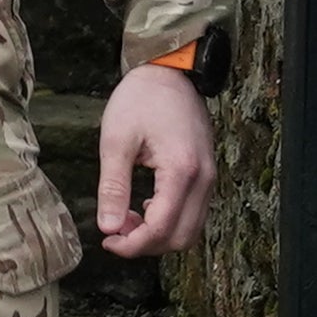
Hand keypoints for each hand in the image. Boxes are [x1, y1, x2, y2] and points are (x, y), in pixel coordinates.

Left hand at [95, 57, 216, 259]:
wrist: (169, 72)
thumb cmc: (141, 99)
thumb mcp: (116, 140)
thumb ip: (113, 187)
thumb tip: (108, 227)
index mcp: (181, 170)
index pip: (161, 229)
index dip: (132, 245)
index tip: (107, 240)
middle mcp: (203, 179)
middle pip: (180, 238)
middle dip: (145, 244)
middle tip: (115, 230)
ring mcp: (209, 178)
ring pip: (190, 231)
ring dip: (158, 235)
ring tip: (128, 218)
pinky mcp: (207, 175)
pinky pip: (194, 214)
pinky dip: (170, 222)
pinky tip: (145, 206)